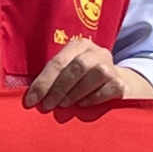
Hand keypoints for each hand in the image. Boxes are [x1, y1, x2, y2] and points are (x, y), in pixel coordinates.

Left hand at [26, 39, 152, 113]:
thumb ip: (53, 78)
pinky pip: (108, 90)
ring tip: (63, 105)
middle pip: (77, 67)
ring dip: (75, 93)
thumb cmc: (82, 80)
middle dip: (58, 88)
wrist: (117, 84)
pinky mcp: (121, 83)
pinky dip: (93, 98)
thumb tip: (31, 98)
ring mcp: (111, 66)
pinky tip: (82, 105)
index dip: (43, 83)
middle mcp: (97, 52)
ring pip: (95, 75)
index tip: (31, 101)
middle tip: (47, 105)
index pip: (58, 62)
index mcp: (79, 45)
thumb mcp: (67, 72)